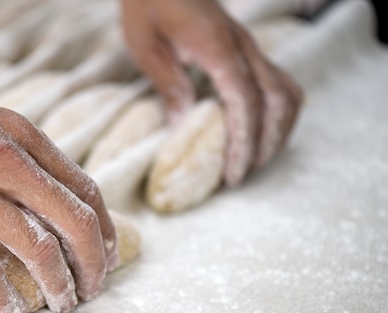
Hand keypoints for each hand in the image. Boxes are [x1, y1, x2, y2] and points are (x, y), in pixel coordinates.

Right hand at [0, 7, 117, 312]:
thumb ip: (21, 153)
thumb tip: (50, 195)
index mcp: (24, 137)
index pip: (86, 191)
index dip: (105, 231)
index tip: (105, 257)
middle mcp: (8, 162)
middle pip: (76, 223)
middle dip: (92, 266)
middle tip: (91, 290)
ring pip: (38, 249)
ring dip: (58, 285)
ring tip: (61, 305)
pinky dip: (5, 297)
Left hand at [120, 0, 302, 184]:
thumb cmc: (148, 5)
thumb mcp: (147, 47)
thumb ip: (171, 86)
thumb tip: (183, 128)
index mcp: (219, 47)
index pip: (245, 102)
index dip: (244, 142)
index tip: (234, 173)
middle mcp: (244, 47)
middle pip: (278, 100)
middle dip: (266, 143)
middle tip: (242, 173)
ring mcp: (251, 46)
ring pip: (287, 91)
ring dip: (278, 129)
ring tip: (256, 157)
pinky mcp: (248, 48)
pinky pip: (279, 82)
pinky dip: (277, 111)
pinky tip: (259, 129)